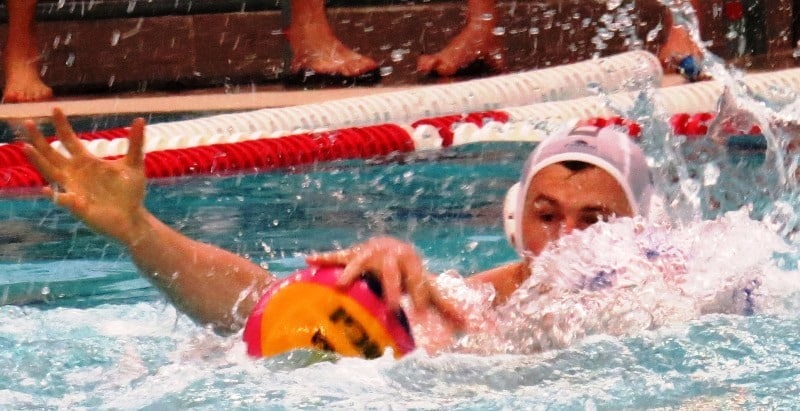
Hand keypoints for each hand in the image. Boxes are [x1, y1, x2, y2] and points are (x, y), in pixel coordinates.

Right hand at [22, 108, 148, 243]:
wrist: (133, 218)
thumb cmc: (130, 192)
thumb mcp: (134, 164)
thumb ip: (135, 143)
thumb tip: (139, 119)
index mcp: (86, 161)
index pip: (69, 140)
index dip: (62, 125)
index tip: (55, 109)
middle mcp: (75, 173)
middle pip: (52, 153)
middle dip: (39, 139)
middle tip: (28, 122)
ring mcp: (73, 189)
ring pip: (50, 173)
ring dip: (38, 161)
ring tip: (26, 148)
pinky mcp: (77, 206)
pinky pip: (62, 200)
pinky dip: (55, 195)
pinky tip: (47, 190)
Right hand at [307, 236, 465, 327]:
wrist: (394, 249)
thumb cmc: (411, 275)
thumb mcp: (428, 287)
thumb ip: (447, 306)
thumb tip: (473, 325)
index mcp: (411, 262)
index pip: (417, 279)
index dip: (418, 294)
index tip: (417, 311)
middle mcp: (391, 253)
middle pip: (391, 269)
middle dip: (391, 287)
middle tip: (390, 306)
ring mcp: (370, 251)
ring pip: (361, 260)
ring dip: (350, 271)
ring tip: (340, 286)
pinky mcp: (353, 252)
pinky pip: (337, 255)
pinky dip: (324, 258)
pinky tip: (307, 260)